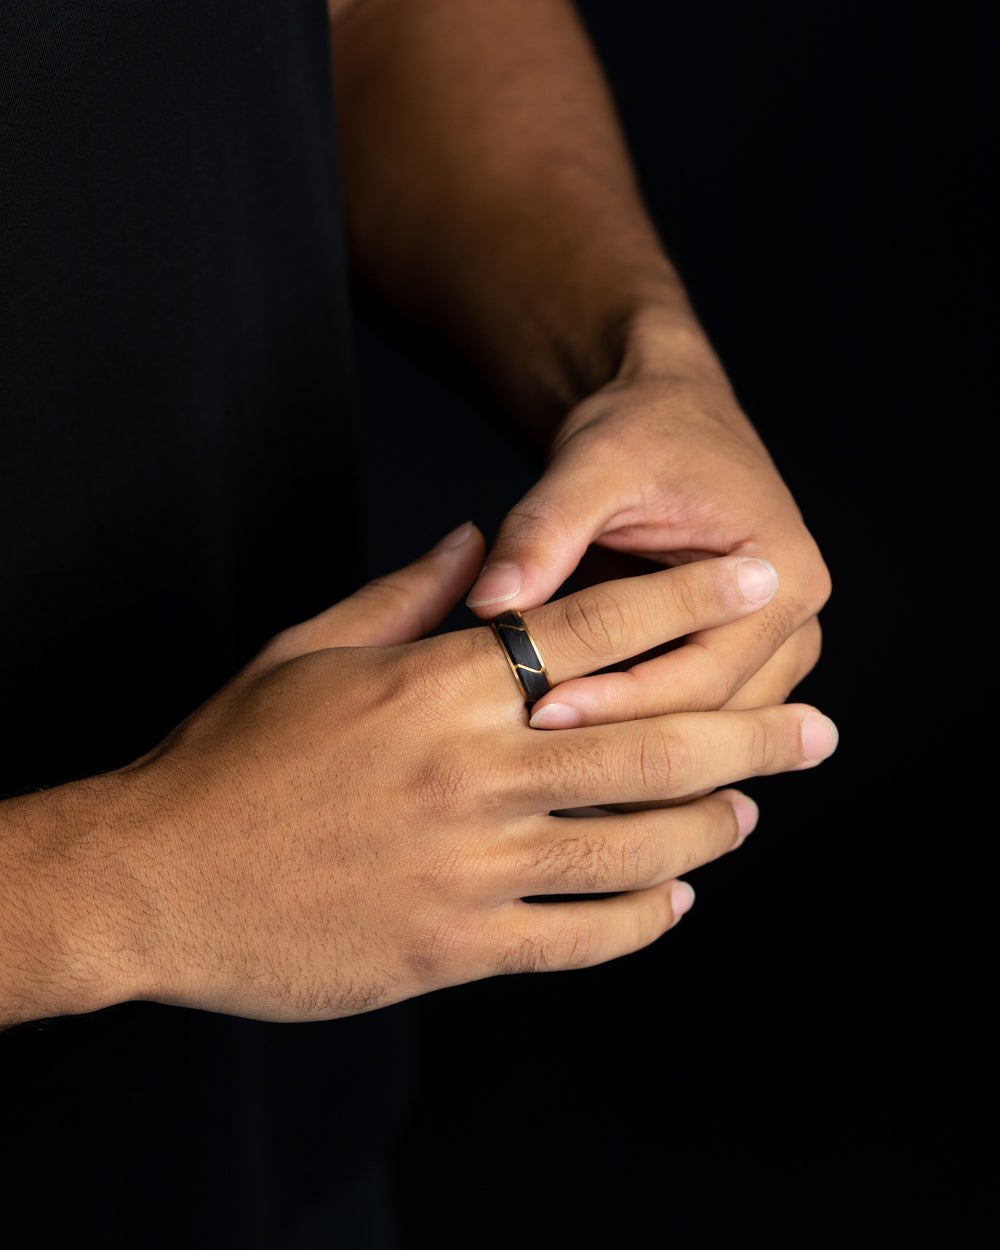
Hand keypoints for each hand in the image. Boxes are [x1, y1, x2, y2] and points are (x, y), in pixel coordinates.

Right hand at [41, 523, 835, 1024]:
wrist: (154, 874)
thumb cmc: (229, 754)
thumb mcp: (312, 649)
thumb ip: (411, 595)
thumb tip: (482, 540)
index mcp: (439, 685)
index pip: (595, 627)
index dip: (690, 595)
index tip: (759, 577)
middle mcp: (473, 773)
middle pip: (649, 743)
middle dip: (750, 732)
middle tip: (820, 728)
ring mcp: (470, 869)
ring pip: (633, 846)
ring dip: (710, 824)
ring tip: (753, 809)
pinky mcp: (454, 948)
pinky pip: (580, 937)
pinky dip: (641, 917)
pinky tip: (675, 898)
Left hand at [466, 338, 830, 724]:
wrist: (666, 414)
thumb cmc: (640, 431)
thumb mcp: (589, 468)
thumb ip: (542, 534)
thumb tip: (489, 604)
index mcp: (782, 573)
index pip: (702, 676)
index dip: (618, 703)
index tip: (540, 714)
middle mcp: (794, 619)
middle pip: (714, 719)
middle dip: (626, 745)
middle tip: (534, 756)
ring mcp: (774, 645)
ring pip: (709, 737)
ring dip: (636, 756)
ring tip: (549, 772)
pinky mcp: (739, 657)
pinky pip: (694, 719)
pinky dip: (640, 738)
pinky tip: (574, 755)